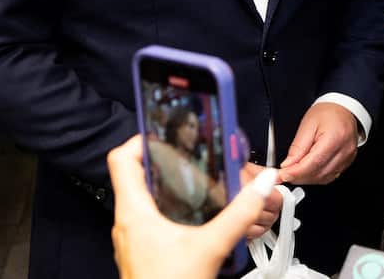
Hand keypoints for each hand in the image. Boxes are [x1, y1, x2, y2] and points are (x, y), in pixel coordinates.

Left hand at [107, 135, 278, 278]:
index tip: (163, 131)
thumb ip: (240, 214)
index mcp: (134, 212)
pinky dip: (166, 207)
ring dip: (164, 184)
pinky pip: (148, 218)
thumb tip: (261, 185)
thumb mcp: (210, 246)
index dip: (141, 138)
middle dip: (162, 160)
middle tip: (186, 152)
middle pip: (134, 175)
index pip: (121, 158)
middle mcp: (127, 222)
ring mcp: (132, 238)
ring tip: (192, 177)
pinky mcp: (141, 251)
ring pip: (141, 198)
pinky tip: (191, 214)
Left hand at [278, 103, 358, 184]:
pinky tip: (308, 171)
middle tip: (284, 174)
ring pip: (324, 178)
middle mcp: (344, 150)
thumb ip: (297, 147)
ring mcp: (348, 157)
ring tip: (295, 172)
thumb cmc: (327, 112)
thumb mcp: (307, 125)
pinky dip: (317, 176)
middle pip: (319, 173)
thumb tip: (288, 165)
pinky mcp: (347, 162)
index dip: (296, 172)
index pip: (313, 163)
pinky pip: (330, 176)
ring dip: (307, 178)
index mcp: (335, 138)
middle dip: (299, 177)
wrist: (343, 108)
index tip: (282, 175)